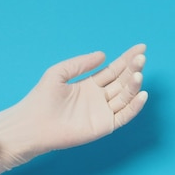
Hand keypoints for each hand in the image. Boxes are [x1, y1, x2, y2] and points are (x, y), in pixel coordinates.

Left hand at [0, 44, 147, 173]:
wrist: (33, 125)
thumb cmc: (41, 100)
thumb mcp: (59, 73)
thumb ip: (80, 63)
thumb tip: (103, 55)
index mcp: (90, 85)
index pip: (114, 70)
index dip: (127, 59)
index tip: (141, 48)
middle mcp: (99, 98)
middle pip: (122, 81)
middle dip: (133, 69)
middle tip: (141, 58)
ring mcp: (103, 112)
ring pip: (125, 96)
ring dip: (134, 85)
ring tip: (138, 73)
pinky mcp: (104, 126)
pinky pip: (124, 116)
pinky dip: (134, 106)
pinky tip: (141, 94)